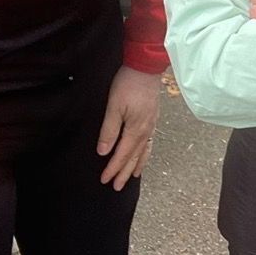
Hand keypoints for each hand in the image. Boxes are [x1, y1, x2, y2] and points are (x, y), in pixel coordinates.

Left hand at [97, 65, 161, 189]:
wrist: (146, 67)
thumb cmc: (128, 85)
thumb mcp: (114, 106)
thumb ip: (109, 130)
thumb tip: (103, 152)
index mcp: (136, 129)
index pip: (122, 154)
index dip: (113, 168)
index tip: (104, 180)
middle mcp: (146, 130)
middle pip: (134, 156)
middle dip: (124, 172)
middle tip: (116, 187)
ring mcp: (151, 125)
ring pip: (144, 151)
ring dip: (137, 165)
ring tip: (132, 177)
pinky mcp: (153, 118)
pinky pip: (150, 142)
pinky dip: (146, 152)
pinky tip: (143, 154)